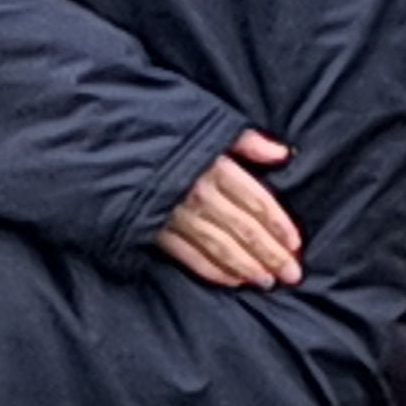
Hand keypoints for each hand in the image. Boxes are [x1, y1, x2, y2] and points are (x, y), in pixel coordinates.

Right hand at [154, 130, 299, 288]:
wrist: (109, 143)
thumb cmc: (164, 131)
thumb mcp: (207, 123)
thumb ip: (246, 141)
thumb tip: (283, 153)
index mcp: (215, 167)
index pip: (257, 201)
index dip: (279, 225)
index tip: (296, 244)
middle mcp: (199, 194)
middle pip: (244, 229)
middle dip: (271, 254)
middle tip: (292, 275)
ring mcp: (177, 215)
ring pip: (221, 247)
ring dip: (247, 267)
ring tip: (267, 282)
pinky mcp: (155, 231)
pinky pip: (189, 257)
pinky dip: (213, 271)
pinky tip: (233, 282)